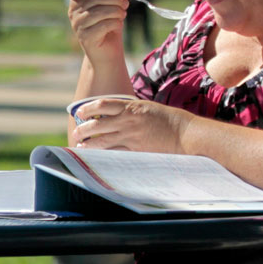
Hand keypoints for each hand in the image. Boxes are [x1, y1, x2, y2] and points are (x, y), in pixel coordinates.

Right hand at [66, 0, 127, 59]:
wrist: (107, 53)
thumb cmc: (107, 25)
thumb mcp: (104, 3)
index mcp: (76, 1)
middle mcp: (73, 13)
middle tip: (125, 4)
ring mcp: (78, 26)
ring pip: (102, 11)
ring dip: (118, 12)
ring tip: (122, 15)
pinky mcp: (86, 38)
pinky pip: (105, 24)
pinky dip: (115, 23)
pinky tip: (116, 26)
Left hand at [71, 97, 190, 152]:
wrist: (186, 133)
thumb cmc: (170, 120)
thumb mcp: (149, 108)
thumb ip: (132, 111)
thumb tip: (117, 114)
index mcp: (131, 107)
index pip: (102, 105)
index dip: (88, 108)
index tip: (80, 112)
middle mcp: (128, 120)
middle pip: (97, 124)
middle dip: (83, 129)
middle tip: (76, 133)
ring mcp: (131, 136)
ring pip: (102, 141)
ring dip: (89, 144)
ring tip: (80, 147)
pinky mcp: (136, 150)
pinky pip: (115, 153)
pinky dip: (104, 155)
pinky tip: (97, 158)